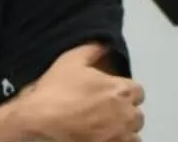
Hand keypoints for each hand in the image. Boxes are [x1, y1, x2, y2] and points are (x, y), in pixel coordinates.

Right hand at [16, 43, 144, 141]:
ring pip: (132, 133)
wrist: (41, 123)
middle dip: (123, 111)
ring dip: (122, 129)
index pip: (136, 90)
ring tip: (102, 126)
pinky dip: (116, 141)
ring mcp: (121, 135)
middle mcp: (127, 114)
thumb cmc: (55, 93)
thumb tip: (103, 44)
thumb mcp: (69, 61)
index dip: (121, 90)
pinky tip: (101, 136)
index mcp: (120, 89)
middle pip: (136, 113)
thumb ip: (91, 50)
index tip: (107, 93)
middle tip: (102, 110)